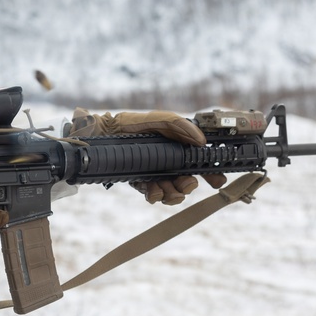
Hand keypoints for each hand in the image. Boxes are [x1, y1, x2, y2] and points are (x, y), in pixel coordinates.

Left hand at [70, 108, 226, 204]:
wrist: (100, 134)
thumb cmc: (128, 123)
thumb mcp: (157, 119)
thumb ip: (178, 126)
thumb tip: (201, 140)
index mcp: (176, 147)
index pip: (198, 162)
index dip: (210, 173)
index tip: (216, 180)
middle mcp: (168, 162)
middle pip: (188, 182)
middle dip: (189, 186)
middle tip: (184, 183)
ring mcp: (155, 174)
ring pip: (172, 193)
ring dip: (172, 194)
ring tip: (163, 187)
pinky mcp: (140, 183)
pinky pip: (153, 195)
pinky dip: (155, 195)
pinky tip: (151, 190)